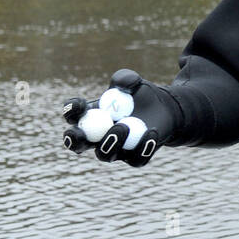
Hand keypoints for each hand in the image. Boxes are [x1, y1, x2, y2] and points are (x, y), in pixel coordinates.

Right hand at [62, 69, 177, 166]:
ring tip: (123, 126)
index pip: (73, 116)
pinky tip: (152, 133)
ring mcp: (115, 150)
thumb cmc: (142, 94)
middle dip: (73, 140)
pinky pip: (135, 159)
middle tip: (81, 133)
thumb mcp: (136, 82)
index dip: (71, 111)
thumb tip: (120, 85)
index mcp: (90, 116)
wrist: (166, 109)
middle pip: (77, 144)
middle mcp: (97, 137)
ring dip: (110, 143)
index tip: (80, 104)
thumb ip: (126, 79)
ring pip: (104, 155)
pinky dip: (143, 147)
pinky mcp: (135, 158)